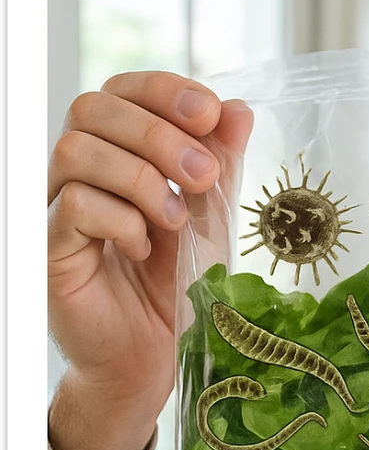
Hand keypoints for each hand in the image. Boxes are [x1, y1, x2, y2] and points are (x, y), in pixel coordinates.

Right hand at [47, 72, 252, 449]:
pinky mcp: (51, 249)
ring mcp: (58, 207)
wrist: (151, 360)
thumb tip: (237, 108)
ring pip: (76, 150)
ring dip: (139, 177)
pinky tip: (143, 249)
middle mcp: (80, 172)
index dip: (164, 90)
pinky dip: (119, 220)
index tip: (210, 114)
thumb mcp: (210, 219)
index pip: (123, 89)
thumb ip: (220, 165)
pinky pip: (72, 206)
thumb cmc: (175, 287)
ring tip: (175, 220)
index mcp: (118, 151)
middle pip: (95, 108)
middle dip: (158, 133)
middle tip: (202, 176)